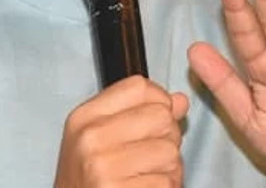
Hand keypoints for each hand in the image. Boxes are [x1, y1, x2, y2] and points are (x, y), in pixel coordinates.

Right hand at [54, 76, 188, 186]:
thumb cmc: (89, 178)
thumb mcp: (100, 137)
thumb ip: (139, 113)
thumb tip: (180, 100)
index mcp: (85, 117)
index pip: (139, 87)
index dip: (160, 100)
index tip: (156, 119)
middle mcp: (91, 138)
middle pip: (161, 116)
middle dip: (167, 136)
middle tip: (152, 154)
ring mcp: (104, 168)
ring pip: (170, 152)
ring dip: (169, 167)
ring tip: (148, 174)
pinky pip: (167, 182)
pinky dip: (165, 187)